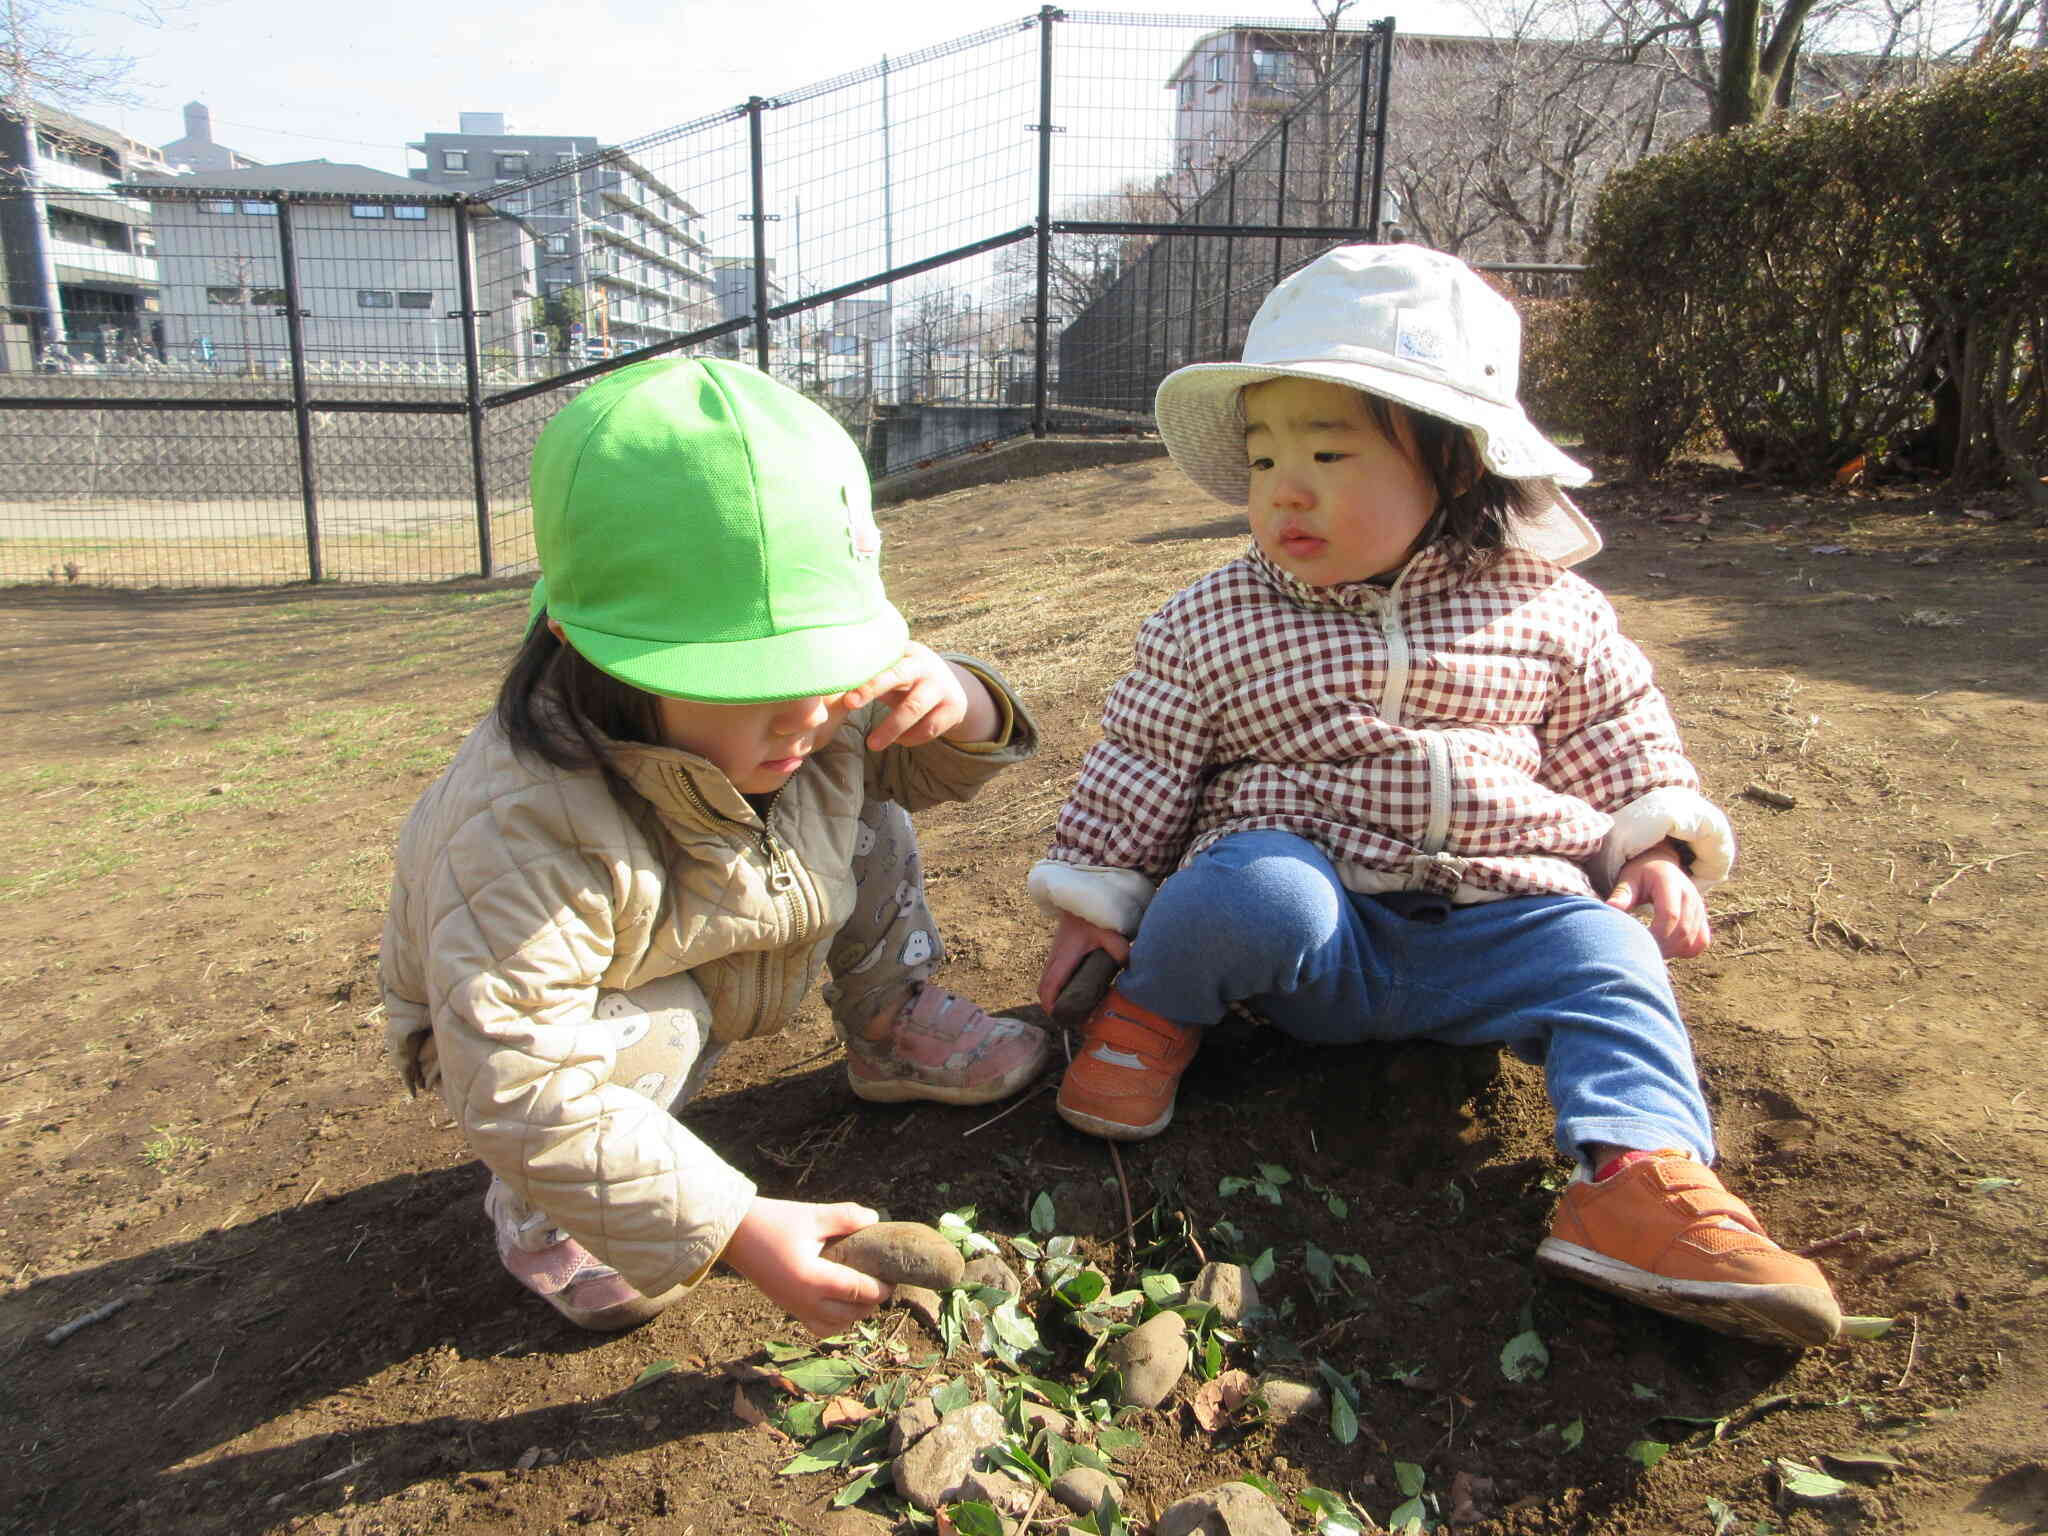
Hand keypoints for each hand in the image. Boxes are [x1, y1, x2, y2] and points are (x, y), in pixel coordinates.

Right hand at [720, 1197, 889, 1335]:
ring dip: (854, 1315)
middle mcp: (804, 1301)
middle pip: (851, 1315)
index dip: (880, 1288)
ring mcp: (795, 1308)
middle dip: (871, 1302)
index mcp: (812, 1279)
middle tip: (882, 1281)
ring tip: (863, 1293)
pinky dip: (835, 1321)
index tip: (893, 1277)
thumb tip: (875, 1219)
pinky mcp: (788, 1308)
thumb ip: (845, 1218)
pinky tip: (841, 1301)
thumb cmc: (774, 1222)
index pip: (857, 1292)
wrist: (736, 1234)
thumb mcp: (812, 1215)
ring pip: (836, 1327)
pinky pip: (819, 1327)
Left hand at [843, 644, 996, 749]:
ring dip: (890, 728)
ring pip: (913, 708)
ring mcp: (942, 687)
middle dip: (871, 689)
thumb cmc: (907, 680)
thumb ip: (871, 671)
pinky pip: (929, 728)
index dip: (862, 671)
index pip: (882, 659)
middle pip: (898, 676)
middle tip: (849, 703)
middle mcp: (925, 666)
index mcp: (905, 652)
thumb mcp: (894, 669)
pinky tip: (899, 741)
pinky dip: (911, 737)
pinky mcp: (954, 708)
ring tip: (872, 745)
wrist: (953, 688)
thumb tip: (827, 677)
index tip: (843, 686)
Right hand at [1038, 910, 1131, 1014]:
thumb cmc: (1093, 914)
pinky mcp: (1060, 949)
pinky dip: (1057, 984)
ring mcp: (1055, 952)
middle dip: (1051, 1004)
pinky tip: (1074, 989)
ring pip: (1047, 979)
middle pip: (1043, 987)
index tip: (1059, 1018)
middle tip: (1068, 1018)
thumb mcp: (1109, 932)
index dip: (1050, 1005)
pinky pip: (1053, 972)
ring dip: (1054, 994)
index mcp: (1064, 956)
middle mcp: (1055, 956)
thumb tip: (1128, 968)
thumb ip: (1119, 950)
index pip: (1049, 986)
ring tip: (1072, 1007)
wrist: (1082, 894)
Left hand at [1607, 841, 1710, 958]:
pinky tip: (1667, 948)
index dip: (1654, 934)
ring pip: (1692, 940)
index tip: (1635, 941)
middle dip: (1661, 946)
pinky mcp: (1703, 919)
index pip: (1670, 915)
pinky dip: (1685, 950)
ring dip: (1671, 951)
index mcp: (1671, 883)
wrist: (1661, 866)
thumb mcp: (1629, 879)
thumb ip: (1622, 894)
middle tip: (1640, 950)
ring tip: (1650, 948)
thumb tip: (1609, 907)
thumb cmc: (1641, 874)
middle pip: (1682, 931)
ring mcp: (1700, 908)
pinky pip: (1701, 942)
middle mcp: (1690, 895)